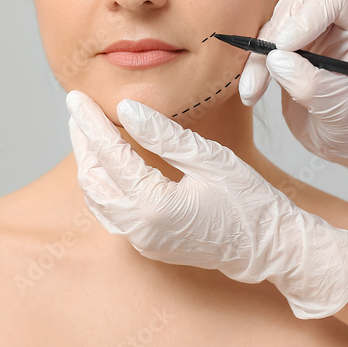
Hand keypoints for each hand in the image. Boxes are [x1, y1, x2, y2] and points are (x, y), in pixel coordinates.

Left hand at [66, 89, 347, 319]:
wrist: (271, 249)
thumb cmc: (250, 202)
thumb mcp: (210, 158)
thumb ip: (164, 135)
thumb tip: (127, 108)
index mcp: (155, 206)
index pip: (110, 155)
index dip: (91, 123)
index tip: (77, 97)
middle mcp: (141, 229)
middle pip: (93, 178)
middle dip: (82, 141)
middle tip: (76, 109)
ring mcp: (142, 242)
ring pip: (97, 198)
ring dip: (89, 163)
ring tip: (86, 129)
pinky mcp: (147, 246)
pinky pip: (111, 212)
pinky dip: (103, 184)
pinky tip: (106, 161)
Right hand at [238, 0, 347, 183]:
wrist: (344, 136)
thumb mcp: (339, 106)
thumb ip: (310, 83)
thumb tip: (276, 60)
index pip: (332, 0)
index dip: (305, 18)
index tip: (285, 47)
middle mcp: (336, 20)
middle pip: (296, 5)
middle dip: (275, 38)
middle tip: (266, 69)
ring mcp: (310, 29)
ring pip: (274, 23)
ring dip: (258, 56)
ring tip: (254, 90)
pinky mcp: (287, 44)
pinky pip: (261, 42)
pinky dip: (252, 65)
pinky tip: (252, 91)